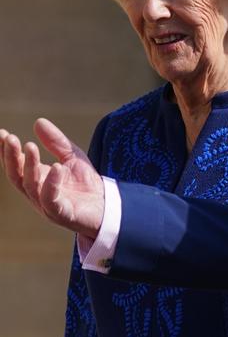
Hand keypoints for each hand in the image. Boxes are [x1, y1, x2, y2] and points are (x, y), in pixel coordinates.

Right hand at [0, 118, 103, 236]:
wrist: (107, 207)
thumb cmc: (86, 184)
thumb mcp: (71, 157)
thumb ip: (56, 142)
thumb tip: (39, 121)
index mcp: (36, 179)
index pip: (16, 165)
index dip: (7, 151)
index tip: (2, 133)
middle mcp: (37, 193)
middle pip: (16, 176)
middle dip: (11, 157)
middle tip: (11, 138)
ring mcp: (47, 205)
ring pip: (30, 186)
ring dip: (29, 166)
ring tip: (31, 146)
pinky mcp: (61, 214)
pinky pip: (51, 199)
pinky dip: (51, 183)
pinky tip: (56, 167)